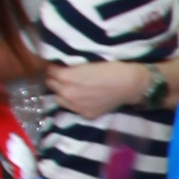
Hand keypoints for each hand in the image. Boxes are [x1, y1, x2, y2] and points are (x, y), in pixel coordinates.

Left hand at [41, 57, 161, 119]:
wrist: (129, 84)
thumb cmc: (111, 68)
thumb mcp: (86, 63)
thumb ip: (70, 68)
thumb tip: (59, 68)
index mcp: (66, 77)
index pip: (49, 71)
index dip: (54, 67)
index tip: (58, 65)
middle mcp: (67, 93)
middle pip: (51, 85)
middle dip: (55, 79)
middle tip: (64, 75)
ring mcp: (76, 106)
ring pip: (58, 98)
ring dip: (61, 92)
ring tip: (70, 86)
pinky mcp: (85, 114)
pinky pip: (71, 108)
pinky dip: (73, 102)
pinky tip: (82, 96)